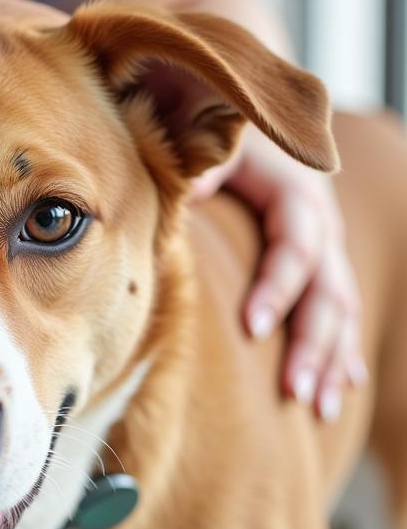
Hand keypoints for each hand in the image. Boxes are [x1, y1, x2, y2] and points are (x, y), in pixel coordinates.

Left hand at [191, 126, 366, 421]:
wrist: (249, 120)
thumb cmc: (221, 137)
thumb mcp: (217, 143)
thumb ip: (206, 165)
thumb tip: (187, 188)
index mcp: (297, 194)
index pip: (296, 249)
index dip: (277, 288)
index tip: (250, 327)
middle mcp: (322, 224)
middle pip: (329, 290)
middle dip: (313, 343)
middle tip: (293, 390)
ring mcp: (327, 247)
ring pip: (341, 309)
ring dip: (332, 359)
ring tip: (319, 408)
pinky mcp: (321, 264)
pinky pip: (340, 312)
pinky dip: (341, 351)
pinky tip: (340, 388)